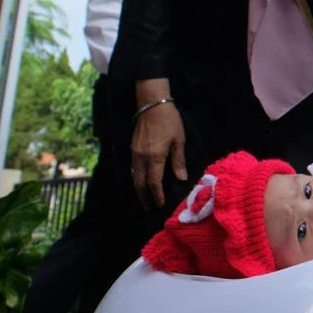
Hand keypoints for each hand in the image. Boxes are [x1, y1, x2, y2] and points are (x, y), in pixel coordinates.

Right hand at [131, 79, 187, 209]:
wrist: (152, 104)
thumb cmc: (170, 121)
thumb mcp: (179, 140)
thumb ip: (178, 160)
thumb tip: (180, 178)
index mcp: (155, 157)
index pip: (154, 182)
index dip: (157, 195)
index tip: (160, 204)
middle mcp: (141, 158)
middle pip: (140, 183)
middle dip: (144, 197)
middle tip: (149, 208)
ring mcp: (134, 153)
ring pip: (134, 177)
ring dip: (138, 189)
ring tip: (144, 199)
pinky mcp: (132, 148)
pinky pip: (132, 169)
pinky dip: (136, 179)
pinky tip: (140, 182)